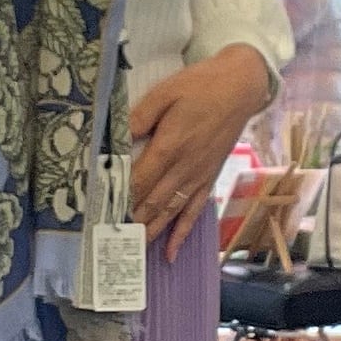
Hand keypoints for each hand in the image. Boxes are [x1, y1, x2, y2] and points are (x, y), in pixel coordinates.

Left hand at [129, 45, 272, 257]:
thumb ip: (140, 117)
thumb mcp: (164, 93)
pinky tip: (170, 253)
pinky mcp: (209, 179)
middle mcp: (184, 168)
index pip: (138, 180)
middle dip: (130, 221)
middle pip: (151, 202)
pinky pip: (194, 212)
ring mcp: (198, 177)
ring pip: (169, 212)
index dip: (119, 197)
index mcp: (169, 146)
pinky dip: (181, 234)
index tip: (100, 212)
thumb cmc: (200, 87)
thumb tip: (117, 139)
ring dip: (150, 232)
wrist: (239, 88)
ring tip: (130, 249)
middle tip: (108, 239)